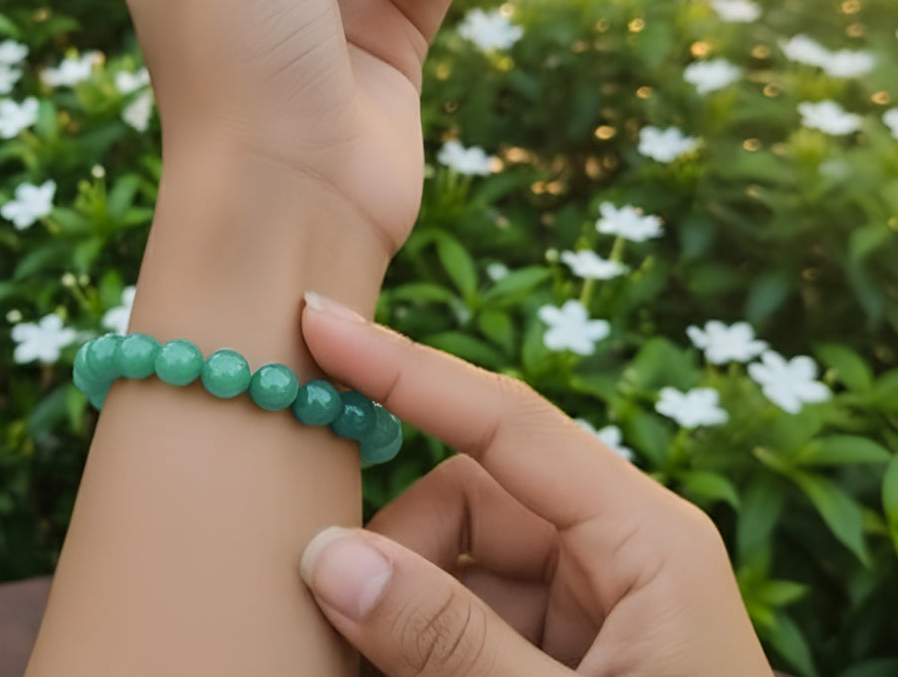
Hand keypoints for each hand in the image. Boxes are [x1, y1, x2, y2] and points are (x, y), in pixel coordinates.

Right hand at [297, 295, 771, 676]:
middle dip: (397, 551)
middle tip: (328, 614)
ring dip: (403, 606)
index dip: (407, 367)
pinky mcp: (568, 643)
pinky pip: (472, 610)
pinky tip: (395, 666)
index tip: (321, 323)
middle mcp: (616, 547)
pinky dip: (424, 637)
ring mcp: (591, 598)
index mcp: (644, 536)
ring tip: (358, 658)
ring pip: (459, 558)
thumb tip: (328, 557)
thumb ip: (447, 640)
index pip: (506, 419)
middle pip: (469, 497)